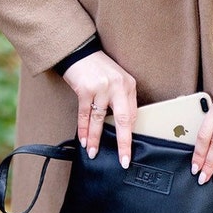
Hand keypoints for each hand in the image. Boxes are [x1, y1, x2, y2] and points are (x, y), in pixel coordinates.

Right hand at [62, 51, 136, 167]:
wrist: (80, 51)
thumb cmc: (98, 69)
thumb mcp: (116, 81)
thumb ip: (120, 100)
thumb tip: (122, 126)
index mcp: (129, 86)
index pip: (132, 115)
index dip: (130, 135)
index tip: (128, 151)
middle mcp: (118, 87)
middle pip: (123, 120)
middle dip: (123, 143)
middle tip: (123, 160)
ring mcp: (101, 88)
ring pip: (99, 120)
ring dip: (95, 138)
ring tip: (92, 152)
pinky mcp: (85, 89)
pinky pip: (85, 114)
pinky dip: (83, 129)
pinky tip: (82, 139)